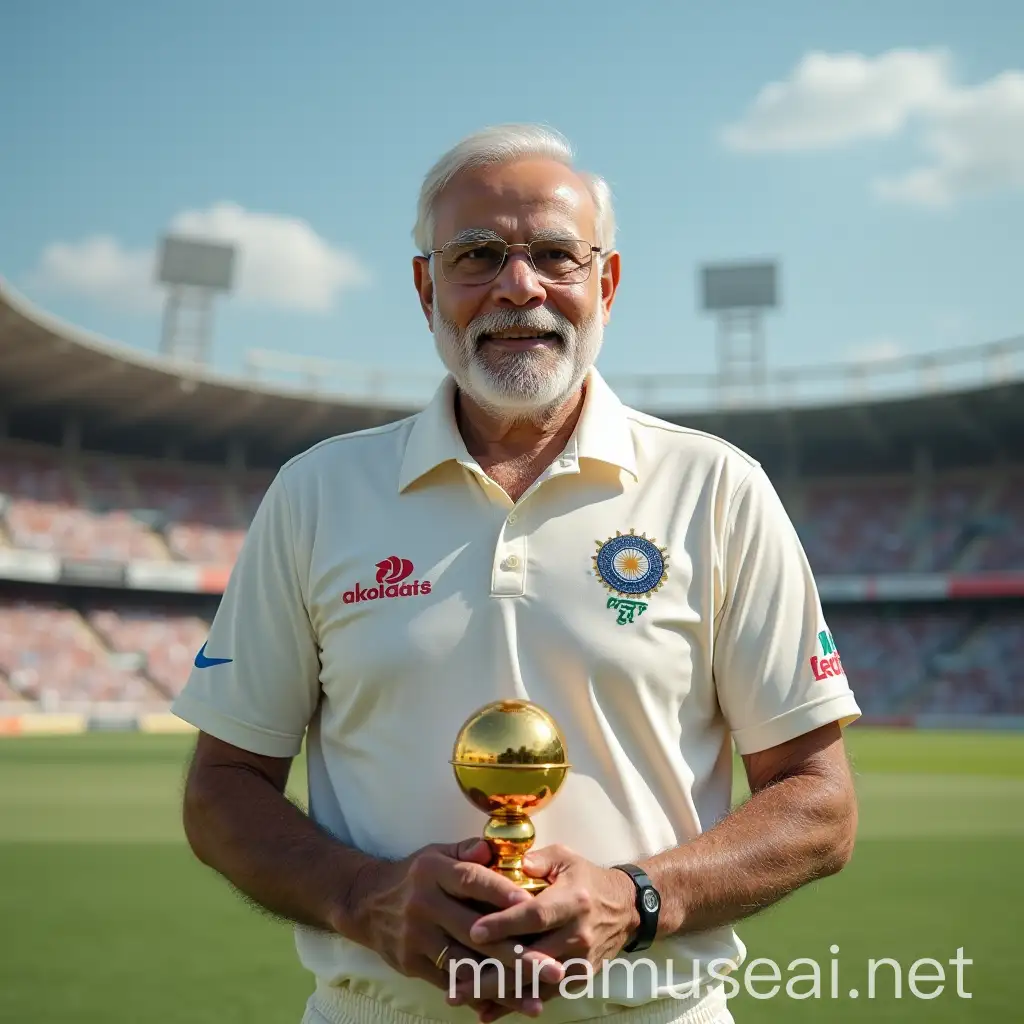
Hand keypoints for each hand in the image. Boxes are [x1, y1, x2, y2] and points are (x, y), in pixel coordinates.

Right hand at [343, 838, 559, 1016]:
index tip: (534, 906)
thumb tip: (493, 848)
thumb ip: (467, 851)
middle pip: (474, 931)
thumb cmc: (414, 876)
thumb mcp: (436, 853)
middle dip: (516, 952)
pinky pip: (451, 982)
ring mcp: (417, 938)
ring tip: (538, 997)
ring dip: (504, 984)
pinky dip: (479, 994)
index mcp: (433, 871)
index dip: (502, 893)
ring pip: (465, 963)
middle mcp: (424, 905)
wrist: (366, 903)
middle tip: (553, 966)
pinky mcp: (412, 964)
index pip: (472, 881)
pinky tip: (506, 1004)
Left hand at [450, 844, 638, 1015]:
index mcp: (573, 901)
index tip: (474, 931)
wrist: (625, 909)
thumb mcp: (565, 858)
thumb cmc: (586, 878)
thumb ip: (538, 858)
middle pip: (530, 958)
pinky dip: (514, 1003)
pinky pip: (543, 995)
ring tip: (462, 995)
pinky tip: (487, 1009)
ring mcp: (579, 961)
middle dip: (491, 971)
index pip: (535, 915)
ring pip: (533, 983)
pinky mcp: (578, 978)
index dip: (505, 924)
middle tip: (456, 979)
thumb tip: (512, 862)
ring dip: (497, 993)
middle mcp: (578, 935)